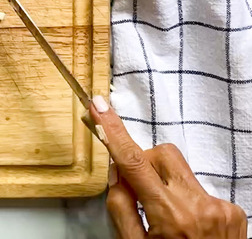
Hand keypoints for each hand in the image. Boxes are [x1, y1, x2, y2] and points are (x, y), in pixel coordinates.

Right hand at [90, 97, 247, 237]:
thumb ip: (121, 206)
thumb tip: (118, 173)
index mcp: (168, 215)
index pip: (133, 161)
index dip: (113, 131)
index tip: (100, 107)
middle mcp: (197, 205)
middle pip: (162, 154)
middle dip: (145, 163)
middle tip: (138, 190)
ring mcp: (219, 207)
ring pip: (181, 170)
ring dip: (166, 185)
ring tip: (168, 218)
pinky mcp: (233, 211)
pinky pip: (200, 189)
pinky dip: (187, 201)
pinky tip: (188, 227)